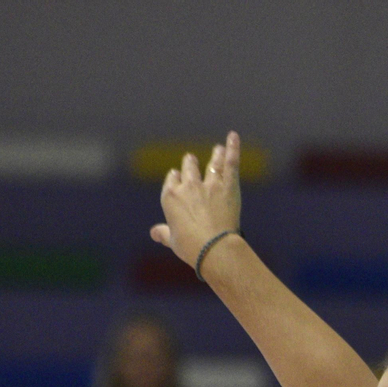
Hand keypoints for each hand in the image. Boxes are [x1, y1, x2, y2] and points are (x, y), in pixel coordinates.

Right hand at [150, 131, 241, 266]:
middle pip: (189, 167)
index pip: (172, 179)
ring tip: (218, 149)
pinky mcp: (228, 186)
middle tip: (193, 160)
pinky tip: (234, 136)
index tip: (179, 178)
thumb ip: (163, 233)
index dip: (176, 178)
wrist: (213, 247)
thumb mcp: (173, 241)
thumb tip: (154, 233)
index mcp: (170, 196)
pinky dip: (233, 148)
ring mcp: (209, 184)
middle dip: (191, 163)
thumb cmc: (191, 247)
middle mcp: (188, 186)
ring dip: (215, 155)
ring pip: (212, 163)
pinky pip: (231, 163)